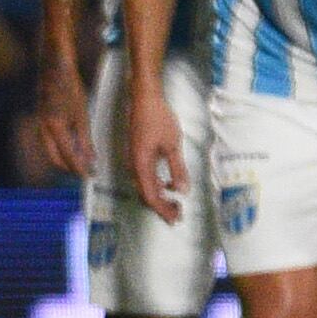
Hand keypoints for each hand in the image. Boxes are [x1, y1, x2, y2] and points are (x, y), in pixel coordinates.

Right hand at [29, 57, 94, 177]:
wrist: (54, 66)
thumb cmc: (69, 86)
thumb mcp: (82, 114)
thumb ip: (84, 139)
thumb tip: (90, 159)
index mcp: (55, 127)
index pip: (68, 157)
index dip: (80, 169)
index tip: (89, 176)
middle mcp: (44, 128)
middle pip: (55, 158)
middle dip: (69, 167)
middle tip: (84, 171)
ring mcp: (40, 123)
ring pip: (51, 150)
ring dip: (64, 157)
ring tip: (81, 159)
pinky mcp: (41, 118)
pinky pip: (49, 139)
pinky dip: (60, 146)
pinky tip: (72, 143)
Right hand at [127, 82, 186, 222]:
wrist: (144, 99)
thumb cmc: (158, 118)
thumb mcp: (172, 145)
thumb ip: (177, 169)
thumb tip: (182, 192)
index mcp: (141, 165)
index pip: (150, 195)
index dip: (163, 210)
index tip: (176, 218)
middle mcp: (134, 166)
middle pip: (145, 195)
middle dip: (161, 207)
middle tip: (179, 215)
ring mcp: (134, 161)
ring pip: (144, 187)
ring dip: (159, 198)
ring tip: (175, 204)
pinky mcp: (137, 156)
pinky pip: (145, 178)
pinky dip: (156, 186)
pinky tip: (169, 185)